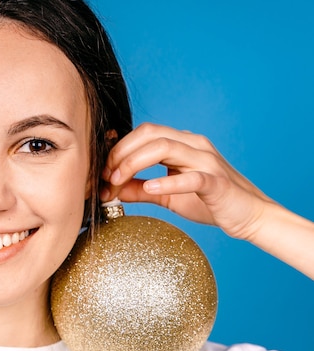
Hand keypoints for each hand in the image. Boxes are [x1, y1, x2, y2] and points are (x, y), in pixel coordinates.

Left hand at [102, 122, 273, 241]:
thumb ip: (140, 189)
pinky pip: (191, 177)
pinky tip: (151, 189)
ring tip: (117, 181)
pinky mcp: (217, 182)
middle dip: (121, 152)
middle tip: (105, 176)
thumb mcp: (167, 196)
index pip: (143, 134)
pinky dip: (168, 181)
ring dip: (134, 162)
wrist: (250, 216)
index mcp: (182, 144)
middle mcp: (194, 145)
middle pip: (150, 134)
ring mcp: (207, 161)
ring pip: (166, 147)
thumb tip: (110, 190)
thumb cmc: (209, 203)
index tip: (101, 171)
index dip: (118, 149)